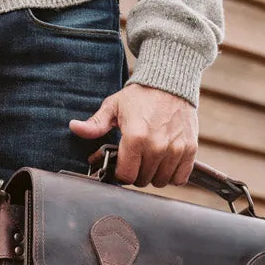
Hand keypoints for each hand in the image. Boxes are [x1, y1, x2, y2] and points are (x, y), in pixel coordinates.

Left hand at [69, 83, 197, 188]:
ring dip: (153, 175)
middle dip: (135, 173)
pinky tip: (165, 162)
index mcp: (135, 138)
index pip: (125, 176)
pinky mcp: (190, 149)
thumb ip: (95, 124)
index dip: (120, 173)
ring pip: (160, 182)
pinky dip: (172, 174)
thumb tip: (74, 127)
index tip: (120, 165)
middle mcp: (157, 146)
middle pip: (142, 180)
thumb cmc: (140, 96)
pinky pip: (180, 178)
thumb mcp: (113, 107)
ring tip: (149, 160)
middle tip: (135, 159)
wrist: (171, 83)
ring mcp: (175, 149)